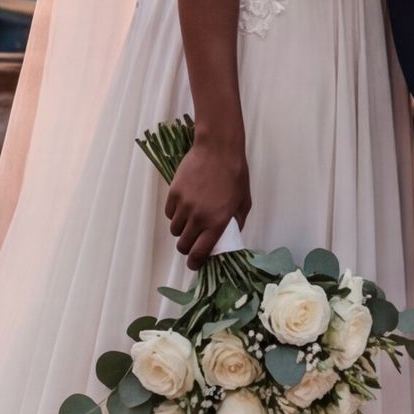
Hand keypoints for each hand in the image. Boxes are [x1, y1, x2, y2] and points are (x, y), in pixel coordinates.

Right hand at [164, 135, 250, 267]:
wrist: (218, 149)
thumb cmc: (235, 173)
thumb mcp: (244, 201)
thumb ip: (237, 222)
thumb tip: (231, 235)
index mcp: (216, 222)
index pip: (199, 253)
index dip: (195, 263)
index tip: (194, 264)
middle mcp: (198, 218)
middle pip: (183, 245)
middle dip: (187, 248)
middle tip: (193, 242)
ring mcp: (184, 205)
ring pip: (175, 230)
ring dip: (181, 230)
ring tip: (190, 222)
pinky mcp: (174, 193)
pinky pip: (170, 213)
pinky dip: (175, 214)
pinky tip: (184, 208)